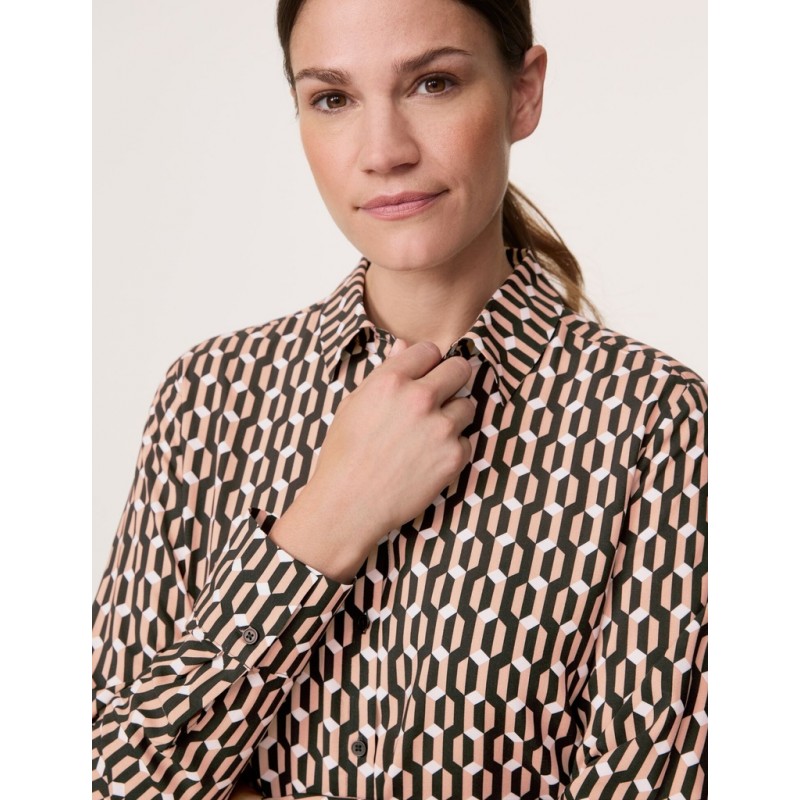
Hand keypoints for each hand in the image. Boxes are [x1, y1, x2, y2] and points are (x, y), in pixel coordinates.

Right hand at [269, 339, 475, 580]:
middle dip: (452, 379)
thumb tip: (404, 346)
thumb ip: (384, 373)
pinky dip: (452, 448)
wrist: (348, 505)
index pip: (429, 350)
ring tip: (428, 435)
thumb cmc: (344, 454)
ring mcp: (441, 427)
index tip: (424, 376)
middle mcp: (420, 398)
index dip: (427, 363)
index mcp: (391, 380)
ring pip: (468, 405)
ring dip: (454, 416)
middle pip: (460, 369)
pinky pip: (467, 440)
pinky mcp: (455, 456)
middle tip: (440, 397)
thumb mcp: (355, 405)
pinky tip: (428, 459)